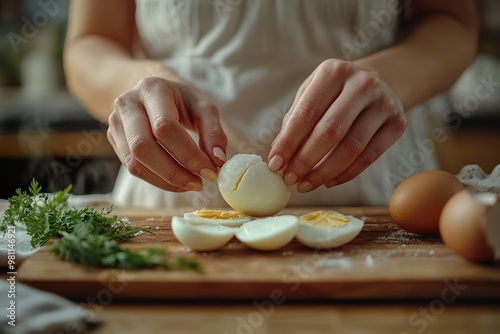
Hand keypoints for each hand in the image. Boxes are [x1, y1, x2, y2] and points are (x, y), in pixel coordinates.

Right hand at [107, 77, 226, 191]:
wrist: (151, 91)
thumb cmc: (180, 100)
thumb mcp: (202, 107)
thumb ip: (213, 132)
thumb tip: (218, 161)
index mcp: (152, 89)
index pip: (165, 127)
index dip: (188, 154)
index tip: (210, 171)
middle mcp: (127, 104)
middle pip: (143, 147)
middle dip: (175, 172)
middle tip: (199, 183)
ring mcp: (115, 123)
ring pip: (134, 163)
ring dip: (166, 180)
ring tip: (191, 183)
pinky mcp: (114, 140)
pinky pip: (133, 168)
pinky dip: (158, 180)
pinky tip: (178, 181)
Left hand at [268, 59, 406, 191]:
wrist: (379, 83)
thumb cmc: (334, 92)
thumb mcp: (312, 94)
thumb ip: (295, 121)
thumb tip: (279, 157)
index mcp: (334, 72)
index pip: (306, 113)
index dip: (288, 142)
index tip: (275, 164)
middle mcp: (362, 84)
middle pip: (329, 132)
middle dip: (305, 160)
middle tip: (290, 178)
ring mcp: (384, 103)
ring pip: (351, 148)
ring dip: (324, 172)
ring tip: (306, 184)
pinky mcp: (397, 123)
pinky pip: (369, 157)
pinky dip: (346, 174)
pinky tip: (328, 182)